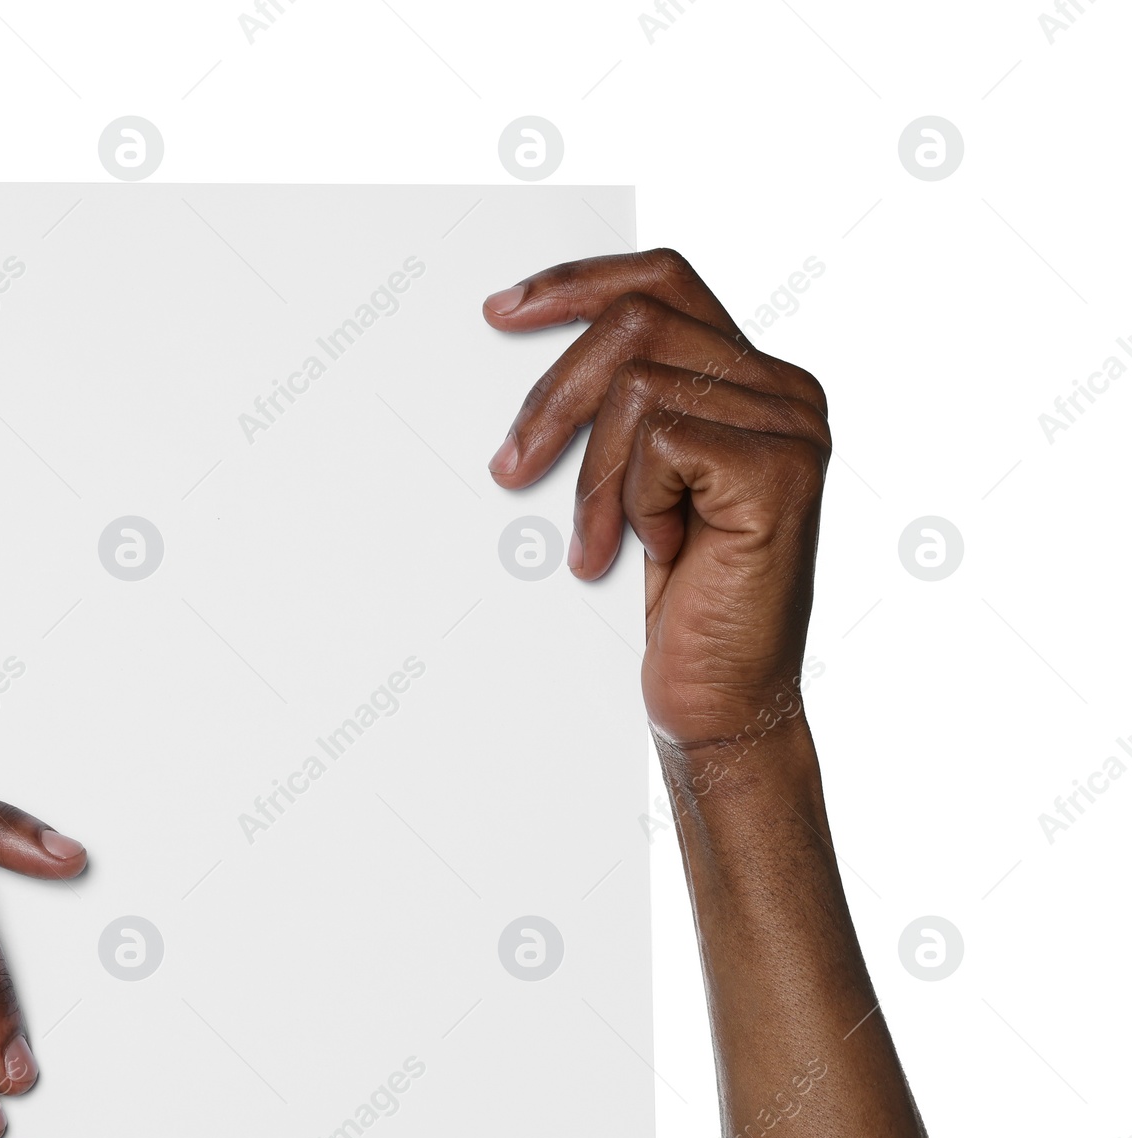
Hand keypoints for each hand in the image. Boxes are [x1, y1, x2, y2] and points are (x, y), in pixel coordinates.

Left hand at [483, 248, 830, 751]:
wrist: (723, 699)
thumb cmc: (683, 605)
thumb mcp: (640, 489)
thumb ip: (627, 412)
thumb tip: (535, 355)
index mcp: (756, 382)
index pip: (663, 281)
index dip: (578, 283)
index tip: (502, 312)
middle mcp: (786, 390)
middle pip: (638, 323)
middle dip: (554, 396)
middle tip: (510, 467)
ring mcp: (792, 426)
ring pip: (638, 384)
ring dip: (592, 477)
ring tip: (595, 545)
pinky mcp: (779, 469)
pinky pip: (659, 440)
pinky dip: (632, 501)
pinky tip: (654, 552)